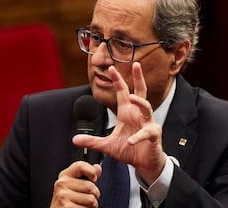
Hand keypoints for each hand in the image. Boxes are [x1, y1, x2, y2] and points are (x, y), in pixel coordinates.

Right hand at [50, 161, 101, 207]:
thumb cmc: (68, 201)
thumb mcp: (76, 186)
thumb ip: (87, 175)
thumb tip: (97, 168)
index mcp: (65, 176)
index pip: (80, 166)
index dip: (91, 171)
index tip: (94, 178)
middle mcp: (61, 184)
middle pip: (90, 186)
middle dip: (94, 195)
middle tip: (87, 199)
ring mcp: (63, 195)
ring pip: (91, 199)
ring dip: (92, 205)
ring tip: (83, 205)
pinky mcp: (66, 207)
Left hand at [73, 62, 166, 184]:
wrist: (144, 164)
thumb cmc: (129, 150)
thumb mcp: (108, 145)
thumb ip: (92, 141)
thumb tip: (74, 139)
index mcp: (127, 112)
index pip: (123, 92)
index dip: (118, 80)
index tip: (111, 67)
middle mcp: (138, 114)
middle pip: (141, 92)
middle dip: (138, 78)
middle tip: (135, 64)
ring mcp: (148, 123)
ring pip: (147, 108)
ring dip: (139, 102)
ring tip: (131, 98)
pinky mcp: (153, 135)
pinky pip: (146, 132)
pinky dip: (138, 136)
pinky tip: (129, 141)